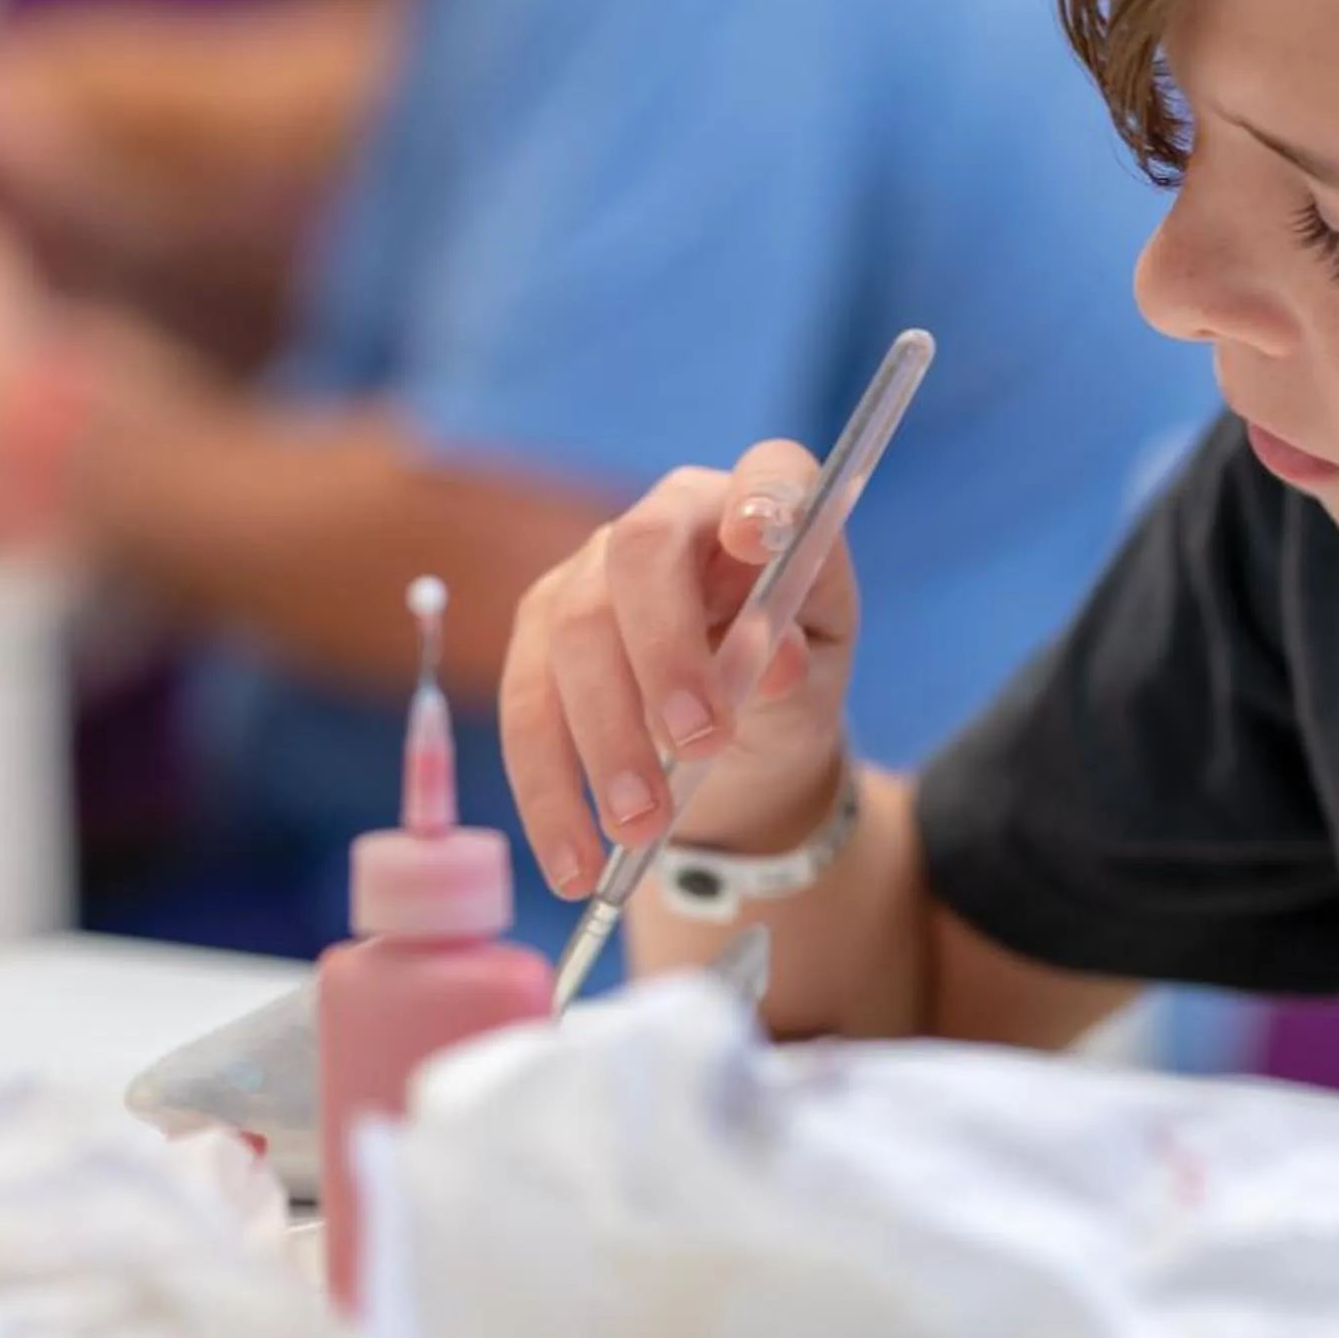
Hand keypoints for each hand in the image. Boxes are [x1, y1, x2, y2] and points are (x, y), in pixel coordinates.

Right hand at [499, 442, 856, 899]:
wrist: (731, 754)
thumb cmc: (781, 692)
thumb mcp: (813, 684)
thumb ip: (799, 664)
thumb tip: (775, 659)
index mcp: (757, 511)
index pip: (769, 475)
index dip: (763, 496)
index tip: (761, 538)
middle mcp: (667, 522)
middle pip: (642, 555)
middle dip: (663, 651)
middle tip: (700, 743)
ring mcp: (590, 575)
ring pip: (573, 636)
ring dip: (605, 740)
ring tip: (640, 830)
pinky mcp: (537, 638)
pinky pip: (525, 707)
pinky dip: (548, 791)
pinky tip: (574, 862)